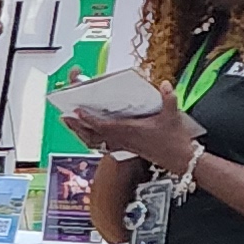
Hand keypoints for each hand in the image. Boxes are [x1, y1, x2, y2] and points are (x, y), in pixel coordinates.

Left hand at [67, 104, 196, 178]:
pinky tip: (87, 134)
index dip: (88, 119)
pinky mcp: (124, 149)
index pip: (103, 125)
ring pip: (94, 142)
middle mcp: (121, 140)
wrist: (179, 159)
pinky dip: (91, 139)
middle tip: (64, 117)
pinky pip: (102, 145)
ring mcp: (121, 146)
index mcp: (129, 131)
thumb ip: (168, 99)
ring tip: (70, 124)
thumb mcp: (173, 115)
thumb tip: (165, 85)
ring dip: (81, 133)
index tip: (76, 111)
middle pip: (92, 135)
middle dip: (77, 126)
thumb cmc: (174, 139)